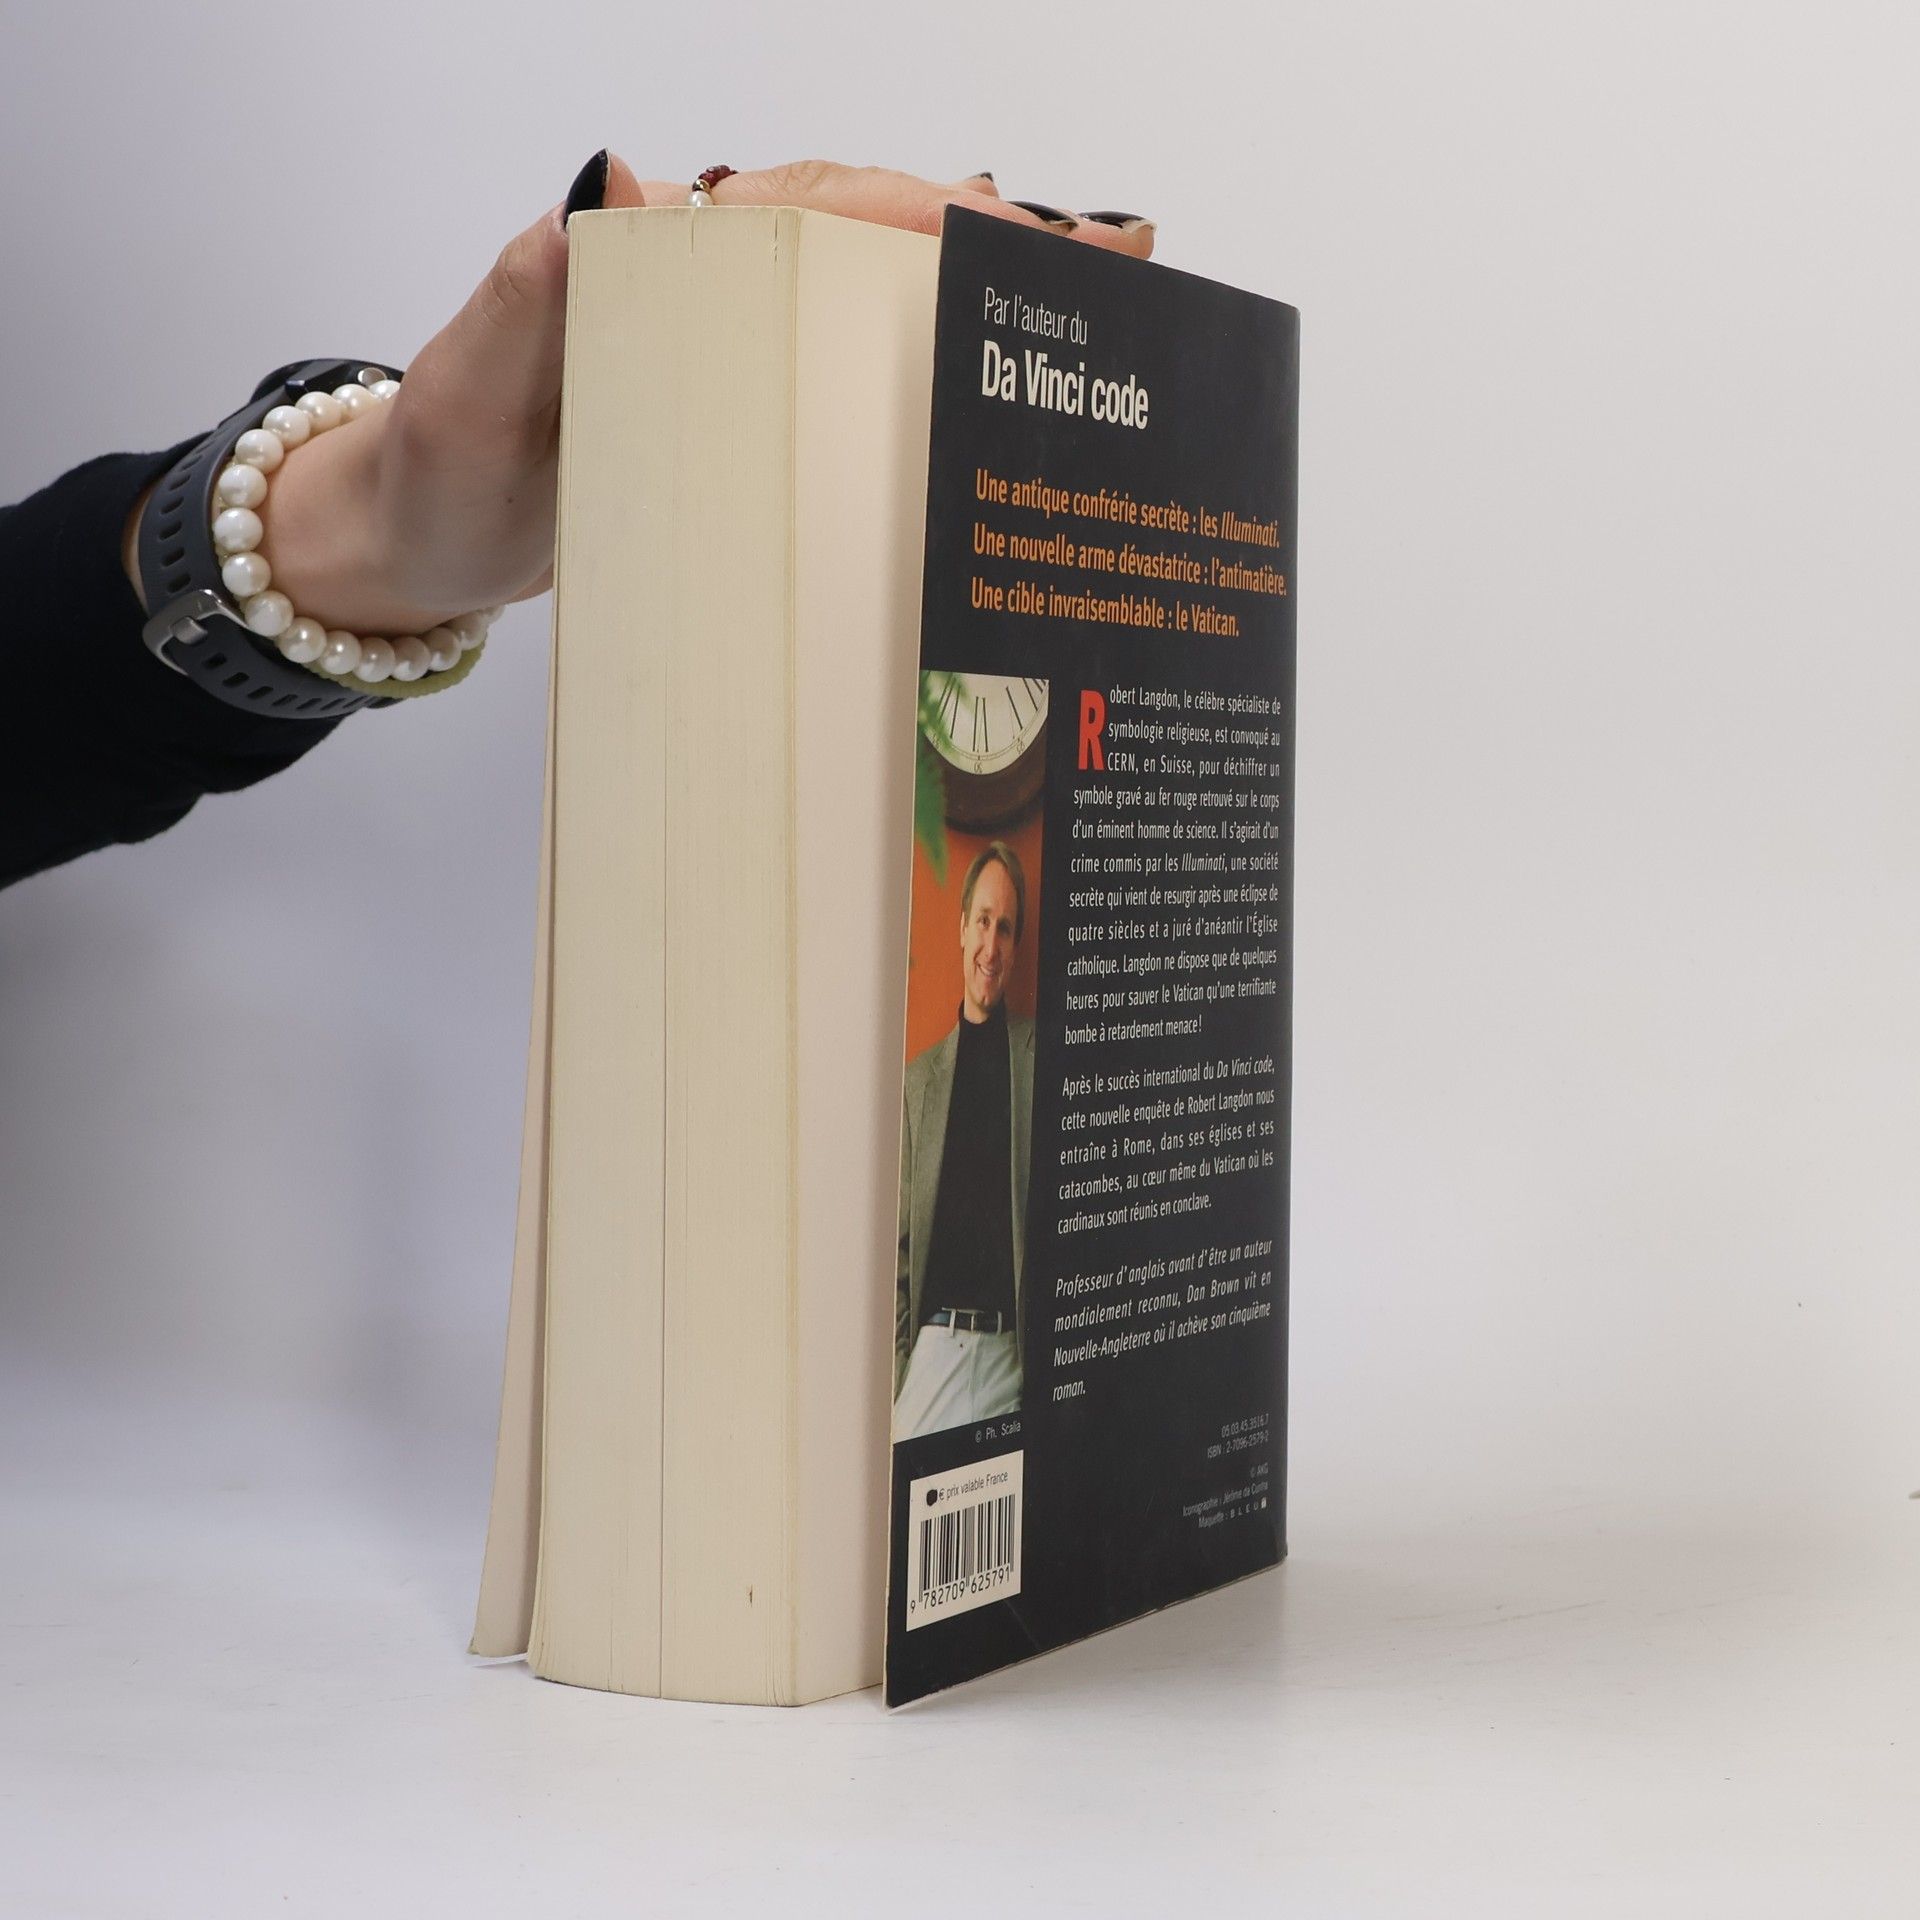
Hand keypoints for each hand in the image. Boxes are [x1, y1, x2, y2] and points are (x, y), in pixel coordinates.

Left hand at [177, 158, 1155, 638]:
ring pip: (865, 294)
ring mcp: (723, 352)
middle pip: (863, 236)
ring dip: (973, 289)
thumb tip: (614, 186)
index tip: (1013, 227)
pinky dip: (920, 360)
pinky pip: (839, 369)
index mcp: (649, 264)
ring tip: (1088, 298)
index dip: (914, 212)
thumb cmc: (434, 470)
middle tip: (1112, 255)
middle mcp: (700, 292)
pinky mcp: (732, 414)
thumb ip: (530, 294)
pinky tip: (986, 380)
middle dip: (989, 238)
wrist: (410, 541)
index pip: (804, 212)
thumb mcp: (467, 390)